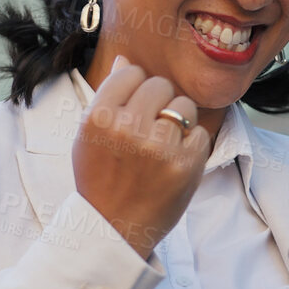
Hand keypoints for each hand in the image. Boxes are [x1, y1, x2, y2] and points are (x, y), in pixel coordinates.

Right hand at [73, 55, 208, 260]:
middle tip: (150, 128)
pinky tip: (174, 162)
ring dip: (179, 122)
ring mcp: (158, 146)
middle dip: (158, 102)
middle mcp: (127, 128)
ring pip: (184, 106)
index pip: (131, 72)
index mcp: (99, 117)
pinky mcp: (185, 164)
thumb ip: (107, 97)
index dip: (135, 88)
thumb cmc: (100, 179)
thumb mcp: (88, 136)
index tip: (133, 108)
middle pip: (160, 85)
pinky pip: (200, 133)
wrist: (114, 228)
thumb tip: (125, 60)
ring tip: (163, 145)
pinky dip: (191, 146)